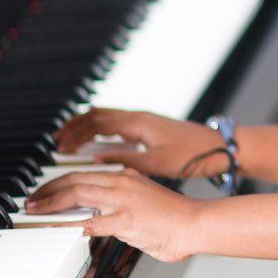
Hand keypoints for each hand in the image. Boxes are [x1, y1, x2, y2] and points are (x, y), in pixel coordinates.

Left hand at [23, 167, 205, 262]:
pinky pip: (92, 223)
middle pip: (73, 180)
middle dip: (46, 191)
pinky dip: (71, 226)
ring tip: (36, 212)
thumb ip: (118, 206)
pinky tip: (59, 230)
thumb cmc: (173, 217)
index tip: (43, 194)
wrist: (195, 223)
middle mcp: (122, 183)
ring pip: (77, 194)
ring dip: (51, 203)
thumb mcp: (142, 201)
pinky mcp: (127, 220)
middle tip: (30, 202)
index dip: (57, 184)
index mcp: (125, 176)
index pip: (82, 174)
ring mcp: (123, 200)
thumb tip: (96, 218)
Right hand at [52, 108, 225, 179]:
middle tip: (56, 140)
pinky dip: (101, 129)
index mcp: (139, 123)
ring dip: (87, 126)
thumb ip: (126, 160)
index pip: (98, 122)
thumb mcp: (157, 163)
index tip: (60, 146)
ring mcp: (145, 120)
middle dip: (75, 126)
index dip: (76, 134)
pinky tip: (97, 140)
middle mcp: (140, 117)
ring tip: (69, 138)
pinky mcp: (151, 127)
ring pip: (108, 116)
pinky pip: (118, 122)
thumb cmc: (193, 155)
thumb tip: (96, 160)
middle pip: (98, 115)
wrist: (221, 147)